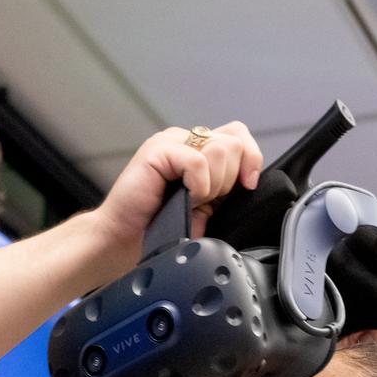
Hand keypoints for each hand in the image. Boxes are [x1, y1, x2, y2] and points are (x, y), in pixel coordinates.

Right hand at [94, 122, 263, 256]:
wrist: (123, 241)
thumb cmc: (158, 228)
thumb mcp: (204, 209)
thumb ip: (226, 190)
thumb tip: (253, 182)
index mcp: (198, 151)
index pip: (239, 135)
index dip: (251, 160)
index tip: (247, 187)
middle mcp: (185, 140)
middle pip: (235, 143)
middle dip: (229, 180)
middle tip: (206, 201)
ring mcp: (171, 141)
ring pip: (221, 149)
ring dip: (214, 185)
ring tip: (192, 201)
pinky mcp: (158, 150)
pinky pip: (199, 161)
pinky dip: (199, 186)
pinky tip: (185, 198)